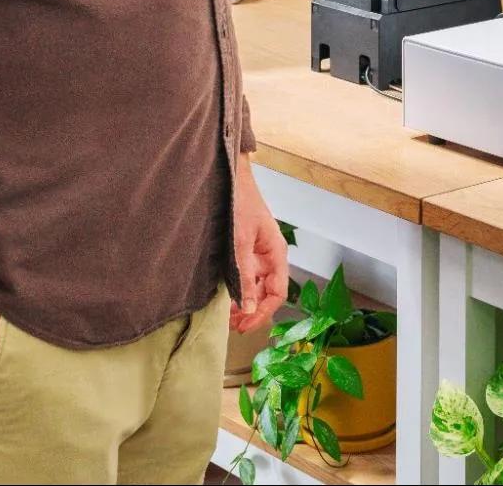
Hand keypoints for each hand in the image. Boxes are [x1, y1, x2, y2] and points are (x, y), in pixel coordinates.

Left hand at [231, 154, 287, 333]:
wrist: (229, 177)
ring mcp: (256, 253)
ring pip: (254, 286)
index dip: (263, 312)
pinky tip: (223, 295)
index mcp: (276, 253)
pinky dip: (236, 288)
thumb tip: (248, 307)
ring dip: (243, 301)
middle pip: (266, 292)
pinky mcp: (244, 250)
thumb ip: (244, 275)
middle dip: (251, 310)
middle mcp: (269, 256)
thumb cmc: (240, 202)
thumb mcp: (240, 242)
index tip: (245, 325)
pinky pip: (244, 275)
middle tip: (231, 324)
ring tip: (226, 313)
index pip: (278, 293)